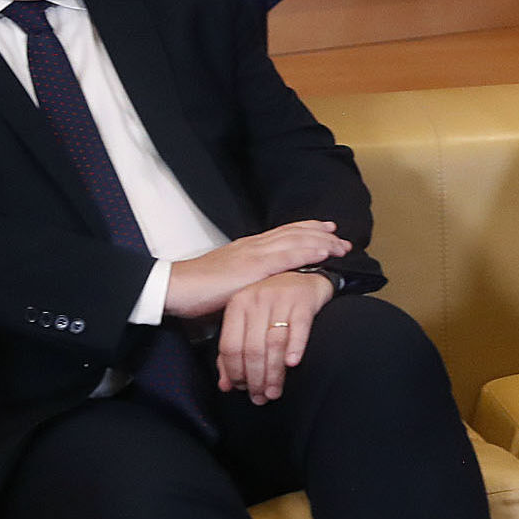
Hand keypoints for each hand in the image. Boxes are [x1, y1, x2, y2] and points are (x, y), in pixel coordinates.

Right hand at [165, 220, 349, 318]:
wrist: (176, 287)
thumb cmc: (198, 289)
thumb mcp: (230, 280)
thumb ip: (248, 279)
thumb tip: (264, 286)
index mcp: (249, 247)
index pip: (284, 232)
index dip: (307, 229)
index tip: (326, 229)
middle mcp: (254, 245)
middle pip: (295, 233)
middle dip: (321, 234)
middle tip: (342, 237)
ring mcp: (254, 253)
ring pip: (297, 241)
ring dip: (322, 242)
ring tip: (342, 245)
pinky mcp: (253, 267)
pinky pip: (287, 257)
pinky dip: (309, 252)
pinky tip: (324, 253)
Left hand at [215, 270, 334, 404]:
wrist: (306, 276)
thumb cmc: (275, 303)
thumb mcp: (249, 322)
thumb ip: (234, 352)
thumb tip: (226, 385)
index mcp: (238, 304)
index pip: (230, 346)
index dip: (234, 373)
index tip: (242, 389)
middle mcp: (256, 299)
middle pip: (252, 348)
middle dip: (255, 379)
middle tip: (260, 397)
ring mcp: (280, 298)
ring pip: (273, 343)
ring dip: (274, 373)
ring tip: (275, 391)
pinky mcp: (303, 300)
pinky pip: (298, 328)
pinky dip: (295, 348)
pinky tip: (293, 364)